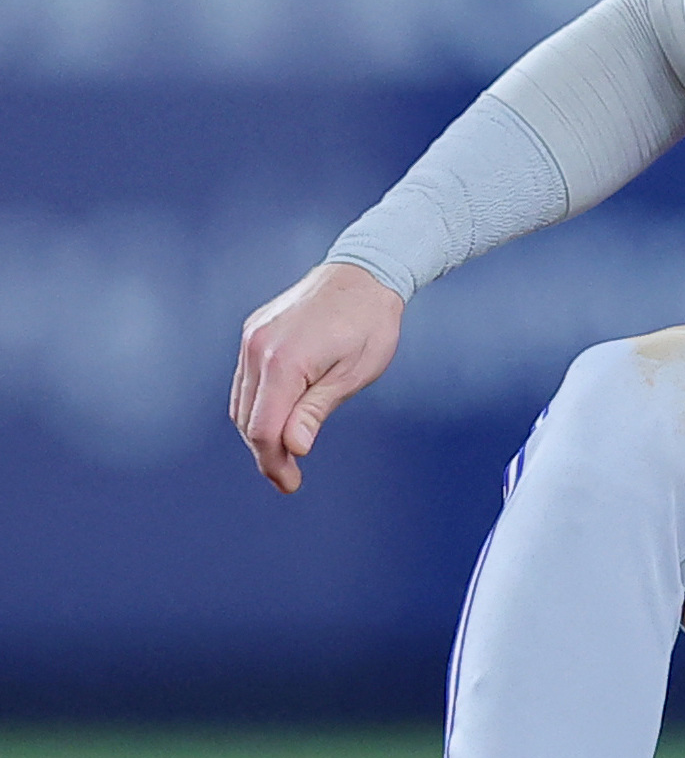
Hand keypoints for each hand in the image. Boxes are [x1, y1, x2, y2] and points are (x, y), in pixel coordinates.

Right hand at [230, 262, 403, 493]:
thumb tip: (292, 448)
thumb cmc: (370, 324)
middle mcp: (257, 348)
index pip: (263, 428)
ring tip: (284, 453)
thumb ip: (315, 411)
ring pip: (241, 400)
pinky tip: (278, 418)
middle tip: (287, 477)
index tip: (289, 484)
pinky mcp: (254, 331)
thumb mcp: (354, 374)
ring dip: (257, 430)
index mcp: (282, 361)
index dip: (273, 462)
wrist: (364, 273)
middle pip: (247, 418)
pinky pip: (246, 379)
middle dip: (265, 452)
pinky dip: (257, 403)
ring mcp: (251, 338)